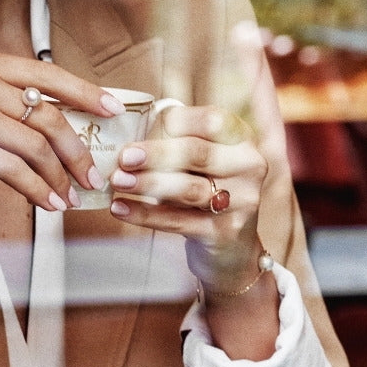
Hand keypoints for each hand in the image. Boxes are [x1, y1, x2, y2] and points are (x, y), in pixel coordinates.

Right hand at [0, 49, 123, 210]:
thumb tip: (26, 113)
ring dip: (61, 174)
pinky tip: (47, 202)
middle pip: (49, 114)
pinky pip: (15, 169)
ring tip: (71, 194)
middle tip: (92, 171)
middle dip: (78, 147)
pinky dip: (38, 189)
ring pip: (37, 144)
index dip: (84, 91)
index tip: (111, 106)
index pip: (47, 72)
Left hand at [108, 103, 268, 292]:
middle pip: (198, 153)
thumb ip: (171, 139)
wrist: (230, 245)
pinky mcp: (227, 233)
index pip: (210, 121)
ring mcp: (243, 201)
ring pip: (190, 188)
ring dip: (148, 183)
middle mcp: (249, 165)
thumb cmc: (203, 185)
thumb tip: (129, 133)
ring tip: (117, 181)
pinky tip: (120, 208)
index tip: (138, 131)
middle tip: (123, 158)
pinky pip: (179, 221)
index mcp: (241, 137)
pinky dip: (145, 214)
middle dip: (156, 154)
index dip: (173, 123)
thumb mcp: (194, 157)